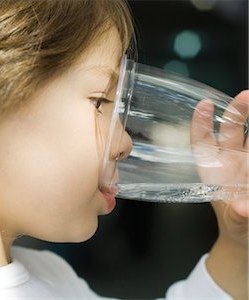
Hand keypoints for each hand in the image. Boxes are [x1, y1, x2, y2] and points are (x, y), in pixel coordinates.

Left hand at [191, 90, 248, 298]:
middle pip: (230, 129)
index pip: (202, 142)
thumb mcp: (236, 223)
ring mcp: (247, 160)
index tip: (204, 105)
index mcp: (213, 171)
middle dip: (237, 111)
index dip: (201, 123)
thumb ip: (239, 216)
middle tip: (247, 96)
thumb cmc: (235, 225)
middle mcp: (230, 160)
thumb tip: (243, 209)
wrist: (247, 233)